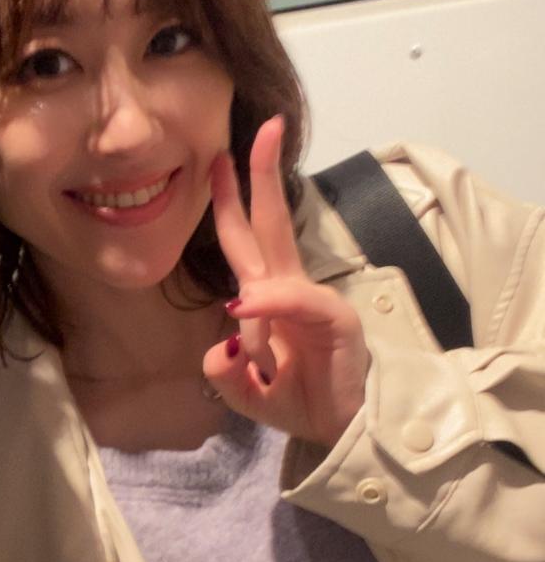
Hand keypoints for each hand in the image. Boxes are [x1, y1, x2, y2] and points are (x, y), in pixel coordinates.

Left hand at [202, 116, 369, 448]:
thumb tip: (225, 342)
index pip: (244, 239)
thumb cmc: (297, 399)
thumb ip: (223, 368)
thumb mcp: (243, 390)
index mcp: (266, 295)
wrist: (344, 431)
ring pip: (270, 271)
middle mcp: (288, 288)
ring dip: (254, 311)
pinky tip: (246, 310)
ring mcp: (311, 300)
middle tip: (258, 130)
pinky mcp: (334, 319)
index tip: (218, 159)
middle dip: (260, 176)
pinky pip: (294, 300)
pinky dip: (269, 303)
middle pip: (268, 223)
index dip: (230, 201)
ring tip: (263, 368)